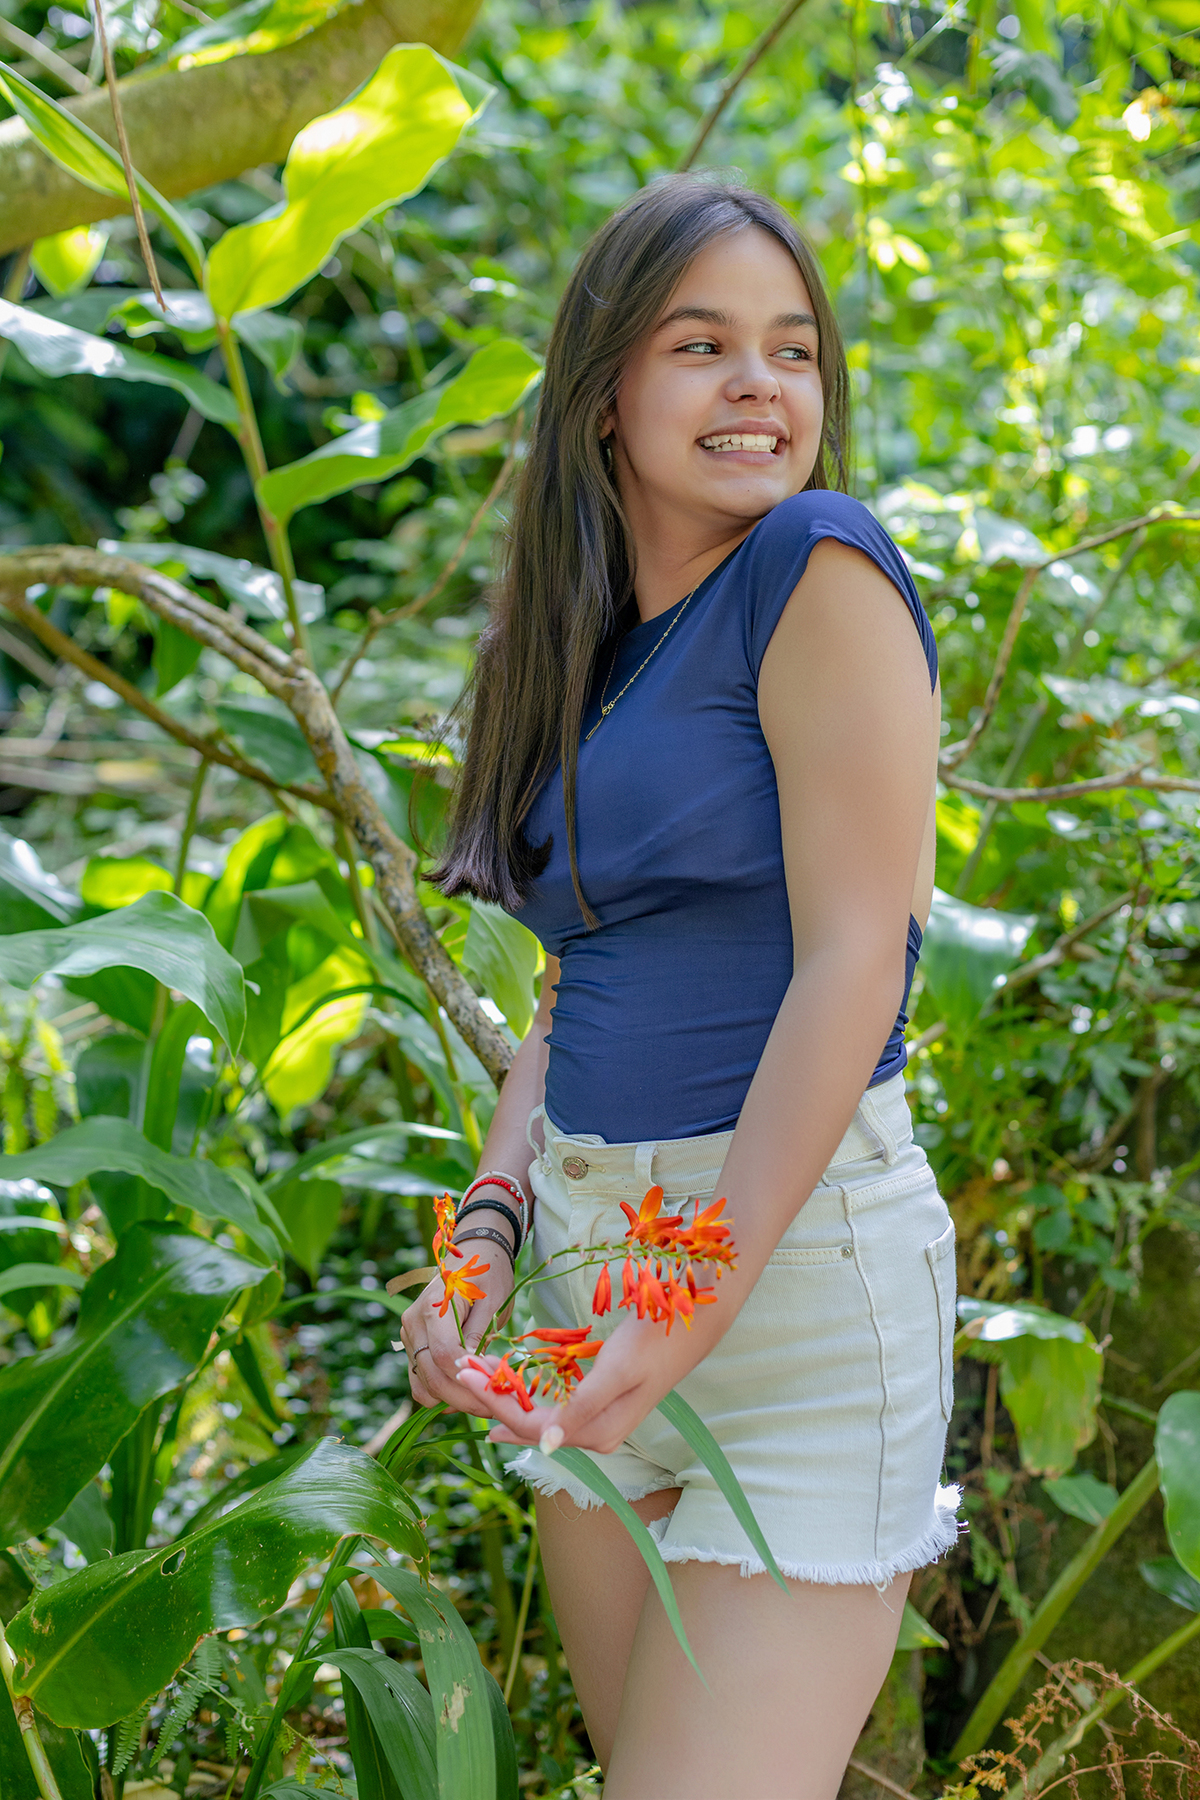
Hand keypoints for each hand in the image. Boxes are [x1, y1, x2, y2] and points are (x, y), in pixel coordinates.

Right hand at [399, 1249, 514, 1416]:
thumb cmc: (489, 1275)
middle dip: (462, 1397)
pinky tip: (467, 1393)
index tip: (493, 1389)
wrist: (475, 1253)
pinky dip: (440, 1393)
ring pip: (423, 1384)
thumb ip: (480, 1337)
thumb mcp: (494, 1303)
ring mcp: (409, 1336)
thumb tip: (476, 1372)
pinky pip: (421, 1379)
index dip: (468, 1378)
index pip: (443, 1355)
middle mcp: (413, 1323)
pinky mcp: (413, 1346)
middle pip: (431, 1375)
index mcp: (433, 1307)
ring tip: (483, 1401)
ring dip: (451, 1400)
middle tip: (493, 1408)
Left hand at [455, 1306, 720, 1452]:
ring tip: (476, 1377)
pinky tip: (510, 1388)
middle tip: (462, 1372)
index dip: (497, 1402)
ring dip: (507, 1396)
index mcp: (599, 1432)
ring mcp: (599, 1423)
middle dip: (494, 1400)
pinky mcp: (600, 1406)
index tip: (467, 1375)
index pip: (532, 1427)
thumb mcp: (618, 1370)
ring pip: (539, 1417)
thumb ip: (583, 1407)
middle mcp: (597, 1436)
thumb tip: (546, 1446)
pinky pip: (553, 1408)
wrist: (692, 1324)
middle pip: (531, 1425)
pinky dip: (528, 1393)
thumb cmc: (655, 1340)